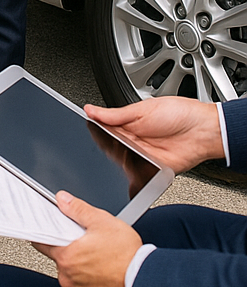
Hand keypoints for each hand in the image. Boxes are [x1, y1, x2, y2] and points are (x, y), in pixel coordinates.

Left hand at [33, 192, 140, 286]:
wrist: (145, 278)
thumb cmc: (127, 255)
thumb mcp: (101, 221)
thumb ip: (77, 209)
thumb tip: (63, 199)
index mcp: (66, 256)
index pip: (41, 241)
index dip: (44, 230)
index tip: (47, 224)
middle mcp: (68, 275)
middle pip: (55, 253)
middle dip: (63, 242)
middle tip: (79, 235)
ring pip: (67, 267)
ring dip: (75, 257)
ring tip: (93, 249)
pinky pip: (78, 278)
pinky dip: (84, 270)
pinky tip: (98, 262)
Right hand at [85, 98, 223, 174]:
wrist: (203, 131)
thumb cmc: (178, 113)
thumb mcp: (141, 109)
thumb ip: (115, 114)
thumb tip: (90, 109)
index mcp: (127, 123)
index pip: (103, 129)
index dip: (93, 130)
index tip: (84, 130)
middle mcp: (133, 140)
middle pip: (109, 147)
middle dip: (104, 147)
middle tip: (103, 144)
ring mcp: (142, 156)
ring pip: (120, 162)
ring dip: (116, 161)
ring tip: (117, 155)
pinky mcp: (152, 170)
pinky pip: (136, 176)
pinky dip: (129, 177)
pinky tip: (126, 172)